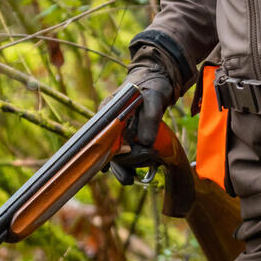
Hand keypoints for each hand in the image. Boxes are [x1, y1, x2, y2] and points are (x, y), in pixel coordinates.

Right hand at [109, 62, 175, 185]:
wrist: (157, 81)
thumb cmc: (153, 86)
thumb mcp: (154, 99)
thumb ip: (150, 119)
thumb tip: (145, 143)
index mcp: (108, 112)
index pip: (103, 137)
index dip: (111, 152)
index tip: (127, 157)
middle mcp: (108, 124)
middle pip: (108, 149)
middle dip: (124, 162)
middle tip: (146, 162)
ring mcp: (117, 131)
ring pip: (114, 155)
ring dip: (123, 168)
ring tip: (130, 180)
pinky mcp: (126, 137)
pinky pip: (122, 155)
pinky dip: (126, 166)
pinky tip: (130, 177)